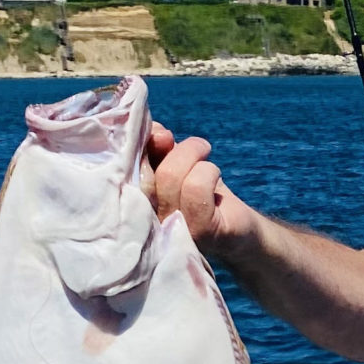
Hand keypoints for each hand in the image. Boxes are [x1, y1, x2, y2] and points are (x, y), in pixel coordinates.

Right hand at [146, 118, 253, 254]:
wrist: (240, 232)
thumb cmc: (203, 195)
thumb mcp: (177, 166)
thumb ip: (159, 149)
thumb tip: (155, 131)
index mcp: (134, 203)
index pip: (123, 168)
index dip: (142, 143)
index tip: (163, 137)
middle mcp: (145, 222)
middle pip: (146, 170)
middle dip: (177, 150)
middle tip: (200, 147)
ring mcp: (170, 229)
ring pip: (170, 175)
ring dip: (194, 155)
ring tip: (208, 159)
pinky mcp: (199, 231)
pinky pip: (196, 188)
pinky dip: (208, 171)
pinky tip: (215, 176)